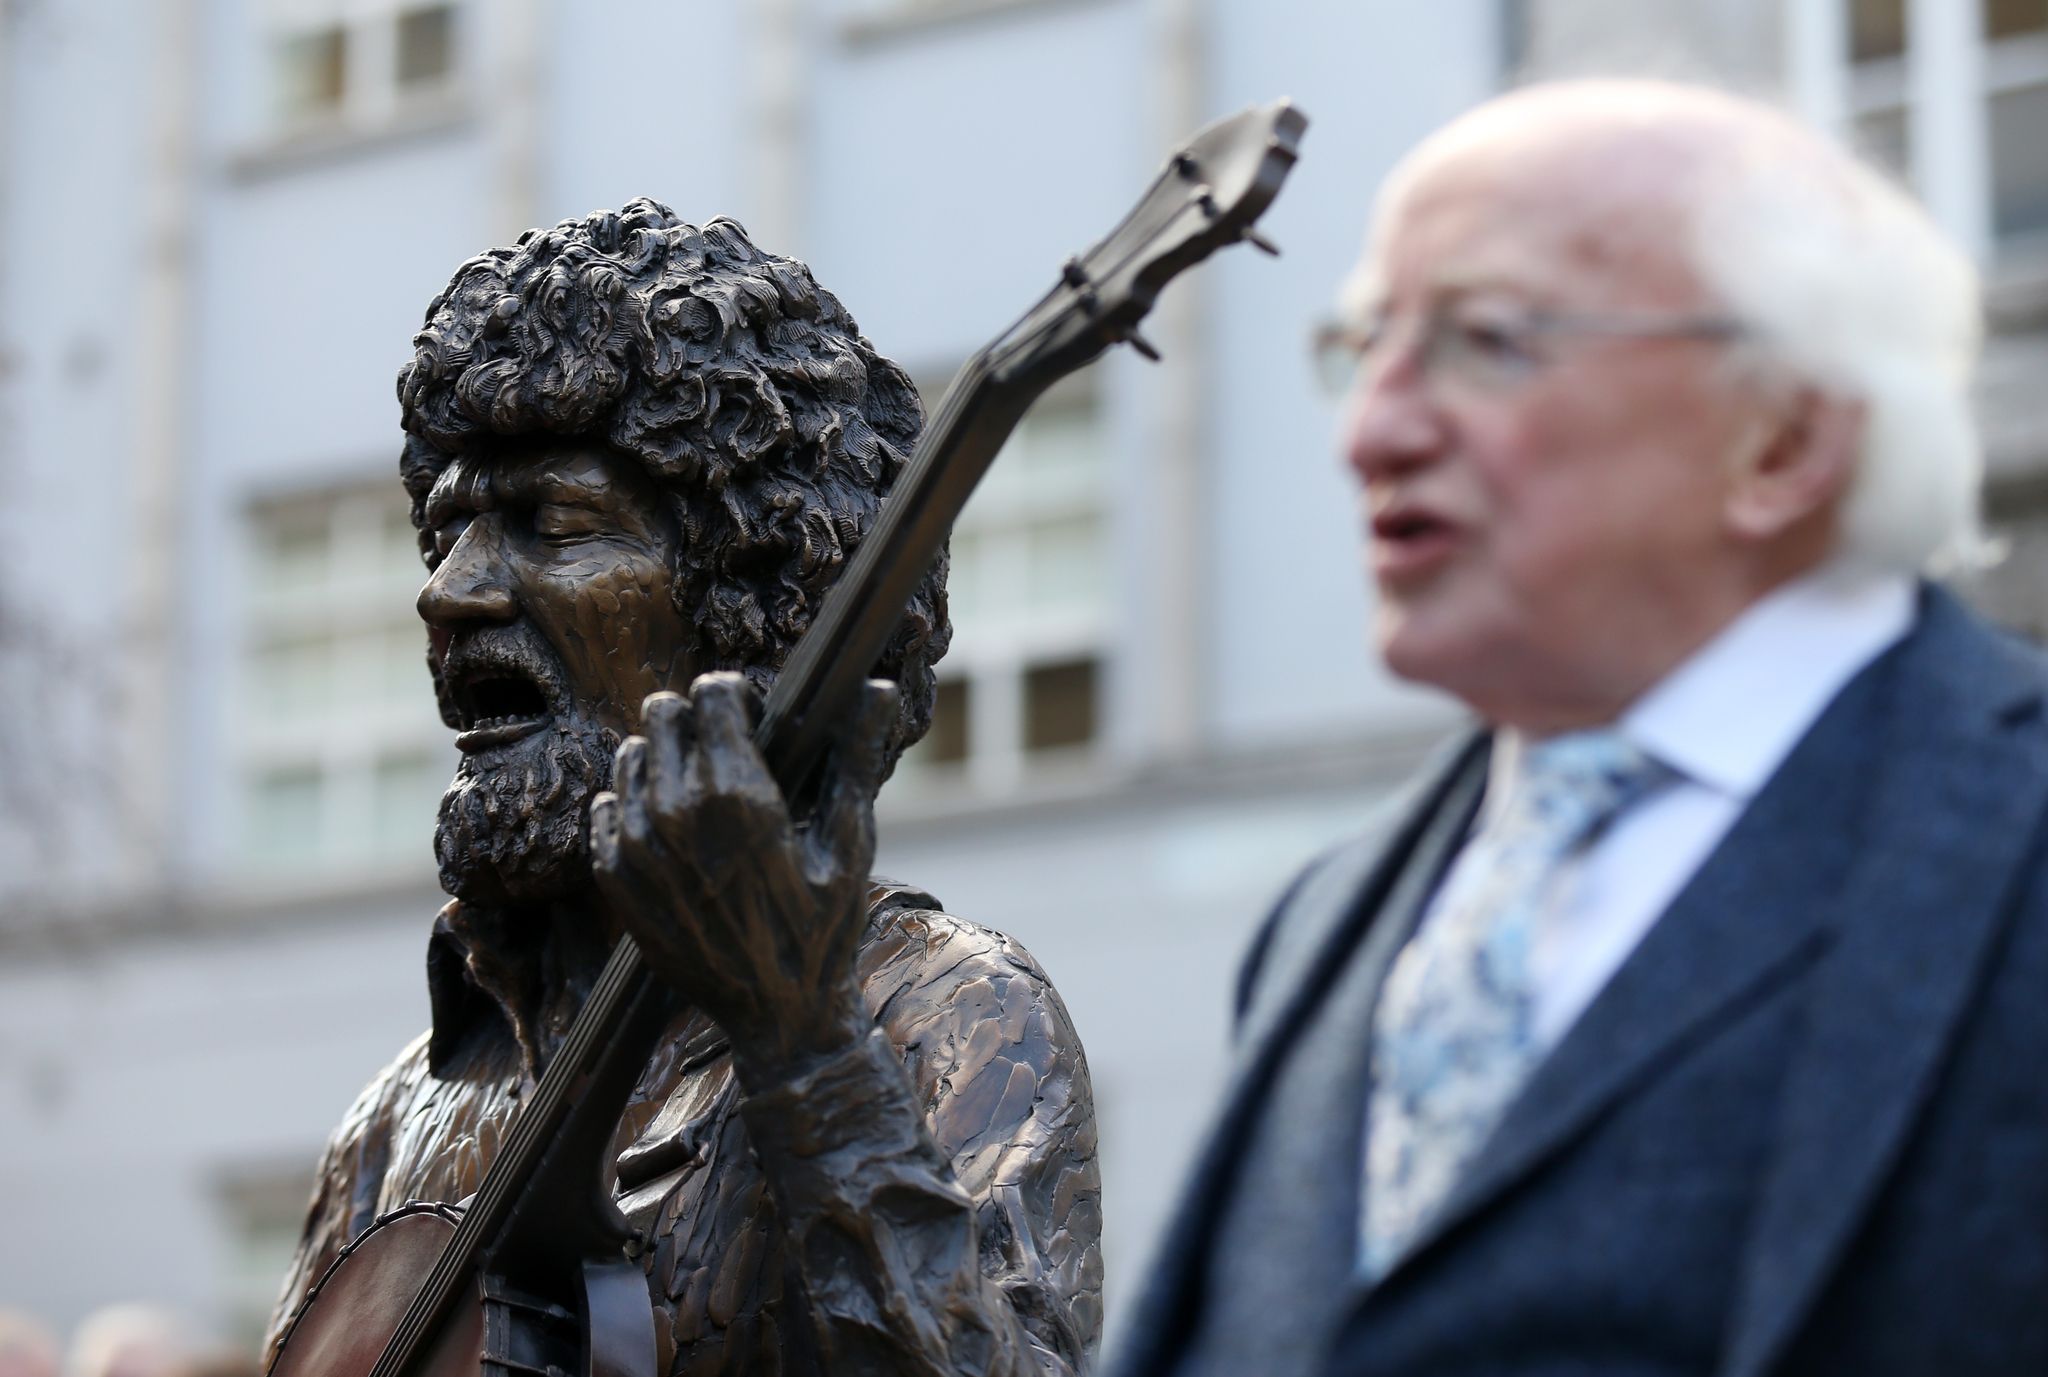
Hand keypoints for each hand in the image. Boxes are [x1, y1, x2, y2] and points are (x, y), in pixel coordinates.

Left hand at [587, 671, 898, 1078]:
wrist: (776, 1015)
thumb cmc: (823, 928)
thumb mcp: (849, 842)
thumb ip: (855, 755)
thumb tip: (877, 686)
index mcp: (736, 795)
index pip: (710, 693)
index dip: (736, 698)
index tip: (754, 721)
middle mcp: (675, 813)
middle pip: (662, 713)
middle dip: (697, 721)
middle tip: (729, 754)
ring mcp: (635, 846)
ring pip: (631, 754)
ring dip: (664, 760)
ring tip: (702, 794)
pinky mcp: (613, 877)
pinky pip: (607, 805)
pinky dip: (635, 804)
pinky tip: (673, 829)